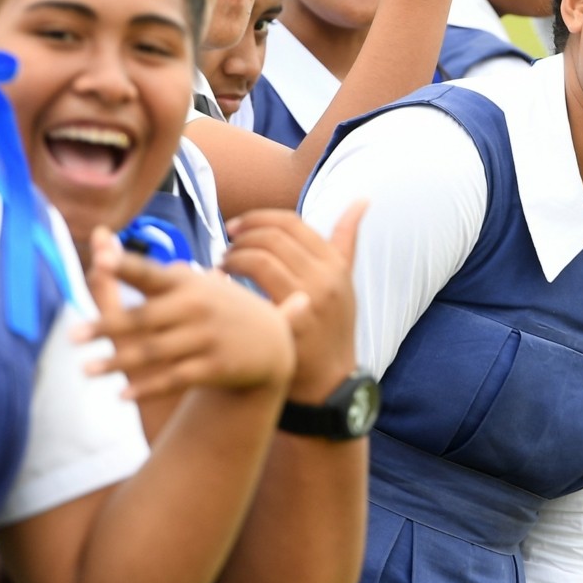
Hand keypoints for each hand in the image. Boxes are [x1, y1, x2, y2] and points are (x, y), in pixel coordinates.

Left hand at [79, 228, 297, 401]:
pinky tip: (122, 395)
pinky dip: (148, 388)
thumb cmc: (223, 311)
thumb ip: (150, 274)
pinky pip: (174, 379)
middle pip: (143, 319)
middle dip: (106, 328)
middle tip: (72, 335)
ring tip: (86, 370)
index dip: (125, 265)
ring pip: (154, 352)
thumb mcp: (195, 287)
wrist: (274, 344)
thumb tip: (104, 245)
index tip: (99, 260)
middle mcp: (197, 308)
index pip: (150, 273)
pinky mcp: (215, 366)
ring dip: (117, 363)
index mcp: (188, 284)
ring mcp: (207, 338)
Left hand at [222, 203, 363, 402]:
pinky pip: (253, 284)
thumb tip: (361, 200)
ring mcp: (309, 299)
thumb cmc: (331, 328)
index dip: (257, 218)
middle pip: (272, 236)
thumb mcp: (345, 282)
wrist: (329, 381)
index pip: (291, 222)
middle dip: (241, 236)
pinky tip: (222, 285)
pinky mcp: (291, 320)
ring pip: (260, 257)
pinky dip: (231, 279)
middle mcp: (326, 277)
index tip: (236, 228)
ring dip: (232, 256)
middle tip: (225, 247)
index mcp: (336, 263)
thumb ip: (346, 240)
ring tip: (221, 266)